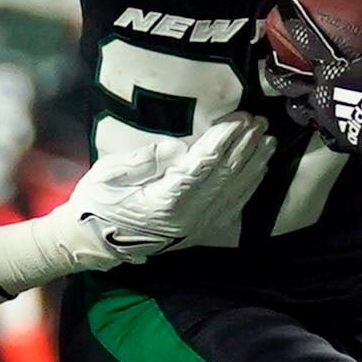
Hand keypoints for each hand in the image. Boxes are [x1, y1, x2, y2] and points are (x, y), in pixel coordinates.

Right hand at [63, 116, 276, 261]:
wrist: (94, 243)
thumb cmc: (98, 204)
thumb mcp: (109, 175)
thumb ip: (145, 160)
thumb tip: (180, 148)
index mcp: (165, 202)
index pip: (203, 165)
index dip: (224, 139)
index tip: (239, 118)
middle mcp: (188, 216)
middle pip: (225, 175)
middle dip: (245, 145)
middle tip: (259, 121)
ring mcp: (198, 226)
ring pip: (235, 191)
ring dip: (254, 163)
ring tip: (267, 139)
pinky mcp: (202, 231)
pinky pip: (234, 206)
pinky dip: (250, 185)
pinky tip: (260, 168)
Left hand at [267, 0, 361, 165]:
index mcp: (331, 71)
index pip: (307, 40)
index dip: (295, 21)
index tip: (285, 8)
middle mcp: (321, 95)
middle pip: (287, 81)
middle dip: (275, 70)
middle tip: (270, 62)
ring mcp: (326, 120)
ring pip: (298, 110)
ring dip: (294, 101)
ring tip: (293, 97)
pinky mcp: (338, 139)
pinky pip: (324, 133)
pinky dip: (323, 127)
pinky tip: (326, 125)